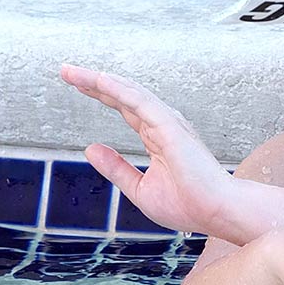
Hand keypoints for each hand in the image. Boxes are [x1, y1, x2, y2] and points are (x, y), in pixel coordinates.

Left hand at [61, 64, 239, 235]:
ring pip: (128, 93)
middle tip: (66, 70)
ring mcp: (166, 123)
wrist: (217, 213)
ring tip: (74, 72)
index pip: (123, 107)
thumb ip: (116, 168)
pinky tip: (100, 81)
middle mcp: (161, 124)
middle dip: (93, 81)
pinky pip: (141, 103)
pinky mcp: (170, 127)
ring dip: (100, 81)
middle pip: (122, 94)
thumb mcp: (139, 188)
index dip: (99, 93)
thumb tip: (90, 149)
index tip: (75, 84)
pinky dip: (120, 90)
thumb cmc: (188, 205)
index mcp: (156, 136)